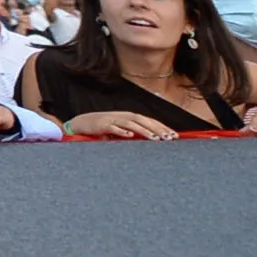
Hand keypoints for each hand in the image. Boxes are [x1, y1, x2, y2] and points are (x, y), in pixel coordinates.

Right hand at [61, 110, 178, 139]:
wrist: (81, 123)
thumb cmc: (104, 128)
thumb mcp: (122, 129)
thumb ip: (135, 133)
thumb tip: (153, 139)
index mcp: (129, 117)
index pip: (149, 120)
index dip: (162, 127)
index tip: (175, 135)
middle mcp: (123, 116)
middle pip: (143, 121)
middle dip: (157, 129)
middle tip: (170, 138)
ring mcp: (112, 120)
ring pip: (131, 124)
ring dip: (144, 131)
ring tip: (155, 138)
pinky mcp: (102, 125)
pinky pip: (114, 128)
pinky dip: (122, 131)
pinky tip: (130, 136)